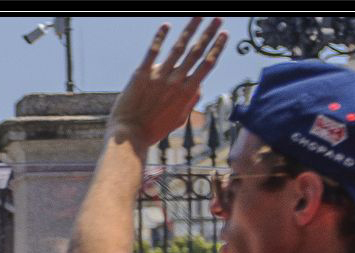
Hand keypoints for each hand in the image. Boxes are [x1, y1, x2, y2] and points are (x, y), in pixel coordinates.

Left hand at [107, 17, 227, 148]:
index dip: (217, 48)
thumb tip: (199, 87)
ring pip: (179, 48)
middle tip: (218, 18)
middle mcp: (176, 81)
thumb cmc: (154, 129)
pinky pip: (153, 51)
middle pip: (197, 52)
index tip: (224, 35)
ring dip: (190, 30)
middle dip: (209, 33)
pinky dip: (160, 38)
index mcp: (187, 92)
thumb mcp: (178, 120)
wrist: (130, 135)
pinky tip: (165, 26)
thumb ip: (190, 102)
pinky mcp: (141, 74)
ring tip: (199, 16)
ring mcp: (159, 76)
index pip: (207, 64)